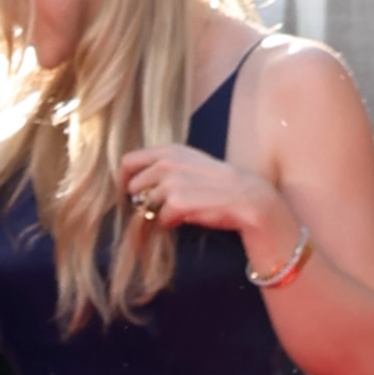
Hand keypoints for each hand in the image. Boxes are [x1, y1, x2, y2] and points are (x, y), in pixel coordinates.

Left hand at [122, 142, 289, 262]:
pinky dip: (169, 223)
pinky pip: (160, 218)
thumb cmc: (221, 185)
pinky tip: (184, 220)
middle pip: (134, 186)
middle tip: (156, 209)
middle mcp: (167, 163)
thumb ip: (166, 167)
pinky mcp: (178, 203)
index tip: (129, 192)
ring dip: (157, 212)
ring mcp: (172, 183)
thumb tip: (141, 185)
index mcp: (170, 151)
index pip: (129, 161)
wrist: (249, 198)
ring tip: (177, 213)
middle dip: (141, 200)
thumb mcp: (193, 164)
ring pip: (146, 204)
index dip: (124, 180)